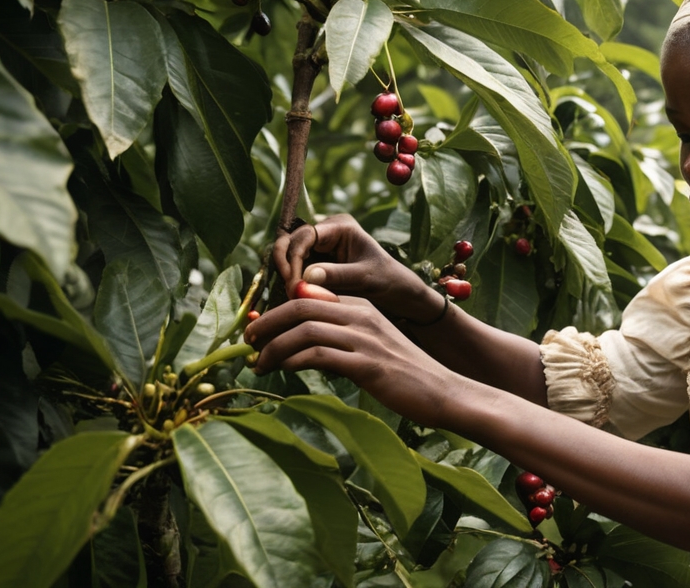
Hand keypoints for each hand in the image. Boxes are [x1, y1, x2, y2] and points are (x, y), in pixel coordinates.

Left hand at [246, 295, 455, 426]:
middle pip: (300, 307)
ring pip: (304, 331)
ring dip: (273, 347)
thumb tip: (300, 344)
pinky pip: (319, 356)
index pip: (309, 297)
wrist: (441, 392)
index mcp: (362, 307)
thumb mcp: (371, 346)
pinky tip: (282, 373)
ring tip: (258, 364)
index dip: (275, 310)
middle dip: (266, 324)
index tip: (256, 328)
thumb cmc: (404, 374)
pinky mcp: (367, 365)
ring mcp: (365, 340)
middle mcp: (362, 316)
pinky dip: (292, 362)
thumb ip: (340, 338)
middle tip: (247, 342)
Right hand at [274, 214, 436, 318]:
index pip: (304, 235)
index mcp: (340, 226)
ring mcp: (318, 245)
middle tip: (290, 292)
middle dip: (285, 266)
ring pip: (287, 254)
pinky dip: (290, 280)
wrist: (397, 292)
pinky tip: (295, 297)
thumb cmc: (387, 280)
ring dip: (285, 274)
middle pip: (289, 241)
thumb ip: (337, 275)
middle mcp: (325, 231)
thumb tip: (305, 276)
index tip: (294, 284)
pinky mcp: (314, 261)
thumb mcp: (365, 278)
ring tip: (292, 296)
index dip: (294, 258)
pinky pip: (293, 267)